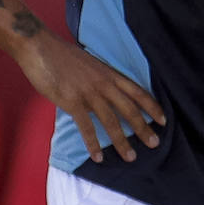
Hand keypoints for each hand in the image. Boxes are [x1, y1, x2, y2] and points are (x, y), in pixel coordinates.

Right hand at [16, 29, 164, 162]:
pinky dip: (93, 143)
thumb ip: (100, 79)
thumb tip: (104, 94)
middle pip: (129, 109)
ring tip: (130, 157)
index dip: (152, 106)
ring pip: (111, 120)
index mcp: (109, 73)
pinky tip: (98, 157)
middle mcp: (104, 83)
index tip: (164, 120)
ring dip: (122, 141)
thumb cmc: (61, 56)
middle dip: (144, 128)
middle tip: (154, 144)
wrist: (39, 46)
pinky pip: (86, 126)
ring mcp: (89, 92)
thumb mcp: (90, 65)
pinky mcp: (72, 101)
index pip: (138, 91)